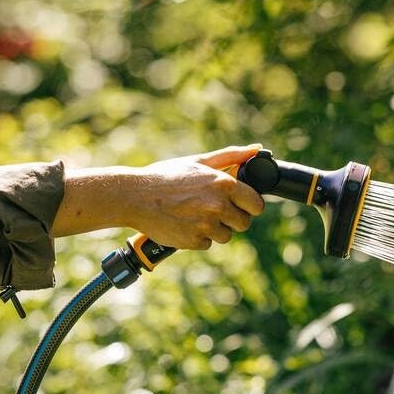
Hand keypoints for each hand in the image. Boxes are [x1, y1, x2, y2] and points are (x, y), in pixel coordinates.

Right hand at [51, 144, 267, 244]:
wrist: (135, 197)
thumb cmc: (167, 176)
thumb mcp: (198, 161)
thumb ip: (231, 156)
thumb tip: (257, 150)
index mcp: (223, 184)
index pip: (256, 204)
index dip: (249, 205)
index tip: (239, 204)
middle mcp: (218, 205)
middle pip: (243, 223)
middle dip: (231, 218)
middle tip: (211, 209)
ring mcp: (206, 225)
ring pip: (226, 236)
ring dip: (214, 229)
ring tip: (194, 215)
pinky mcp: (194, 241)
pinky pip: (207, 244)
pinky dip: (197, 237)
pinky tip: (184, 223)